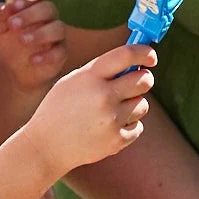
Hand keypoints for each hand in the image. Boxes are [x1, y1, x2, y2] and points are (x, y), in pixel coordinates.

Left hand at [0, 0, 66, 97]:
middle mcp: (47, 17)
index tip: (15, 6)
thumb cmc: (7, 43)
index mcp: (32, 6)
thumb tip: (4, 7)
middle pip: (48, 8)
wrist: (14, 71)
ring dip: (40, 33)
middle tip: (13, 25)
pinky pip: (60, 52)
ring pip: (58, 28)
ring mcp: (56, 35)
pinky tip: (33, 60)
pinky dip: (48, 55)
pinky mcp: (60, 53)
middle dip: (31, 14)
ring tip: (22, 41)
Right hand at [15, 44, 155, 172]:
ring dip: (134, 105)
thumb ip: (100, 71)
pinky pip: (138, 126)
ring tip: (114, 110)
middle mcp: (103, 96)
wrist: (47, 146)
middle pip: (144, 80)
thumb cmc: (60, 109)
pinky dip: (128, 126)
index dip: (145, 52)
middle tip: (137, 82)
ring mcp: (111, 119)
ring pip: (143, 104)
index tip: (151, 57)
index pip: (127, 55)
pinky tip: (109, 127)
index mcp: (90, 77)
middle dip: (143, 79)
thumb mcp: (72, 82)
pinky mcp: (117, 140)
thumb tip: (134, 62)